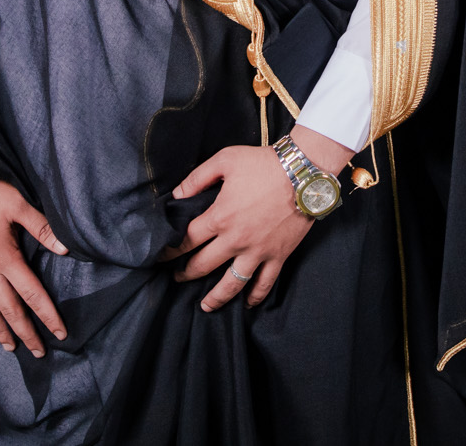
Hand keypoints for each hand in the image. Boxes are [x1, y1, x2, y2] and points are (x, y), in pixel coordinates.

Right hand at [0, 178, 69, 356]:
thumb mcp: (17, 204)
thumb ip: (41, 227)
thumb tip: (65, 248)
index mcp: (5, 258)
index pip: (32, 294)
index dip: (47, 315)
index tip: (60, 333)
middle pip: (10, 310)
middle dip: (26, 333)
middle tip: (38, 352)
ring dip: (0, 330)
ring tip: (10, 347)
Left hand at [168, 126, 353, 313]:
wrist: (303, 173)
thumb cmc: (263, 164)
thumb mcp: (225, 161)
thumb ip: (197, 178)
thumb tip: (176, 195)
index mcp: (220, 217)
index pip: (188, 239)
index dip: (171, 250)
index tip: (162, 256)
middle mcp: (236, 240)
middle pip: (204, 265)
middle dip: (186, 274)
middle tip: (177, 278)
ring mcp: (258, 251)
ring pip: (232, 284)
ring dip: (216, 297)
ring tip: (206, 305)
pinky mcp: (278, 256)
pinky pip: (265, 283)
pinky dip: (255, 296)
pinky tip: (247, 304)